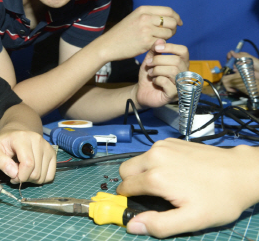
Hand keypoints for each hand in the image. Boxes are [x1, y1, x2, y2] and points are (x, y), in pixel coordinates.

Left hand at [0, 130, 55, 184]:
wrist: (17, 133)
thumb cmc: (4, 144)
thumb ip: (0, 161)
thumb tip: (14, 173)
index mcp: (22, 138)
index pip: (28, 163)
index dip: (20, 176)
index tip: (12, 177)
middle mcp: (38, 140)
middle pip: (36, 172)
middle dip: (24, 179)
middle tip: (16, 173)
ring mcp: (47, 146)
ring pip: (43, 176)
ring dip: (32, 179)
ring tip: (23, 170)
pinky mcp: (52, 153)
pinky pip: (50, 176)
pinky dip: (41, 178)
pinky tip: (32, 171)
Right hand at [99, 6, 182, 62]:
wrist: (108, 45)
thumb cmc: (122, 33)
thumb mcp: (134, 18)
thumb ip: (150, 16)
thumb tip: (169, 18)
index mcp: (143, 10)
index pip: (168, 11)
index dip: (176, 17)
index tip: (178, 23)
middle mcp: (145, 18)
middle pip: (171, 21)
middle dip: (174, 28)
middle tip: (169, 33)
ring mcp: (146, 30)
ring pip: (169, 32)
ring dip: (168, 37)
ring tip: (159, 40)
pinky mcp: (146, 42)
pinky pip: (162, 42)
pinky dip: (161, 44)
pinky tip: (154, 45)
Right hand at [116, 139, 258, 237]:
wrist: (241, 172)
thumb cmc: (218, 199)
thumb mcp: (192, 220)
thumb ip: (159, 224)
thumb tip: (132, 225)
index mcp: (156, 177)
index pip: (124, 187)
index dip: (128, 199)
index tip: (139, 206)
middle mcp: (154, 157)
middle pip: (125, 170)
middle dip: (132, 183)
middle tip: (151, 196)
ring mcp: (162, 146)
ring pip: (138, 160)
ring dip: (143, 172)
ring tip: (166, 184)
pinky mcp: (170, 141)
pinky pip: (151, 153)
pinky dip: (155, 162)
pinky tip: (176, 171)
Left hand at [135, 39, 188, 107]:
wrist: (141, 91)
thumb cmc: (149, 75)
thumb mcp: (150, 60)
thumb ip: (155, 50)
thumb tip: (160, 40)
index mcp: (181, 64)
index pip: (183, 51)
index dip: (170, 47)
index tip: (156, 49)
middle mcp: (184, 74)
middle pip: (177, 61)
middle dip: (159, 60)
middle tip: (149, 64)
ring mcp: (181, 86)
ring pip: (173, 71)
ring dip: (157, 70)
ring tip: (151, 73)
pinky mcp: (173, 95)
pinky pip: (167, 82)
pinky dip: (157, 79)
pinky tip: (154, 81)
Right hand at [222, 52, 258, 94]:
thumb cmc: (256, 63)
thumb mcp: (248, 58)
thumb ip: (240, 56)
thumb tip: (231, 52)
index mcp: (242, 55)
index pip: (233, 53)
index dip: (230, 55)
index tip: (229, 58)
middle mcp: (240, 60)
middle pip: (231, 59)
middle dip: (230, 61)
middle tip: (231, 64)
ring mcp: (240, 65)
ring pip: (233, 65)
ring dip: (233, 66)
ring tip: (236, 68)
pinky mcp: (241, 71)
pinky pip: (235, 70)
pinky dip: (235, 70)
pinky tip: (237, 71)